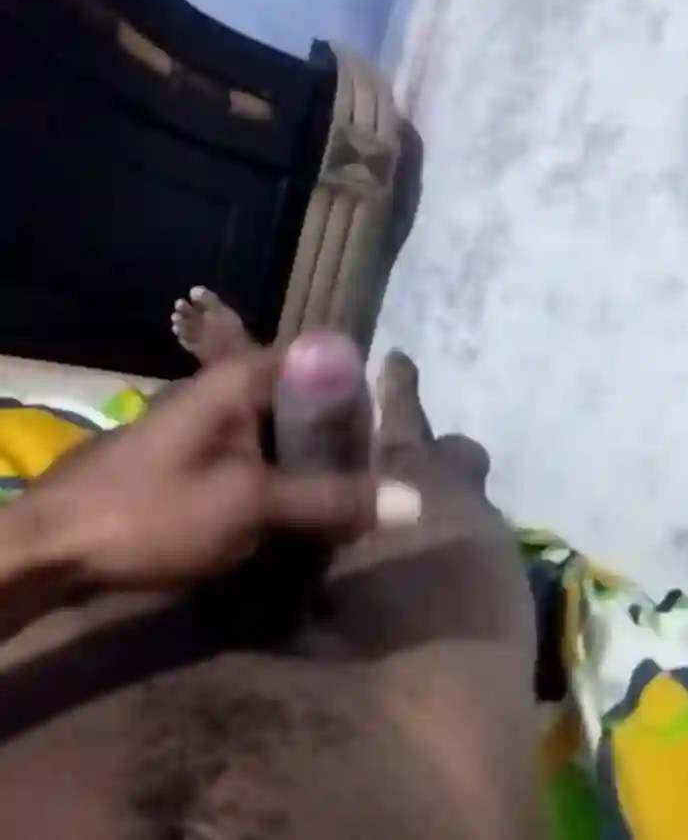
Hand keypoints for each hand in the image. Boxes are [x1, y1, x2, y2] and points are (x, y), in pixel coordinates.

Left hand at [16, 348, 378, 592]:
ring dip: (310, 466)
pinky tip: (295, 518)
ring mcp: (205, 425)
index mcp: (241, 378)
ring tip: (344, 506)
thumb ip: (332, 498)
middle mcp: (225, 389)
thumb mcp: (253, 505)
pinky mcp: (192, 460)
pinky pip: (252, 458)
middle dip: (339, 438)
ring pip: (278, 432)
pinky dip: (279, 481)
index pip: (320, 355)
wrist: (55, 546)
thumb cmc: (154, 511)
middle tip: (371, 483)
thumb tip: (416, 502)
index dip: (359, 391)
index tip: (385, 438)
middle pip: (303, 396)